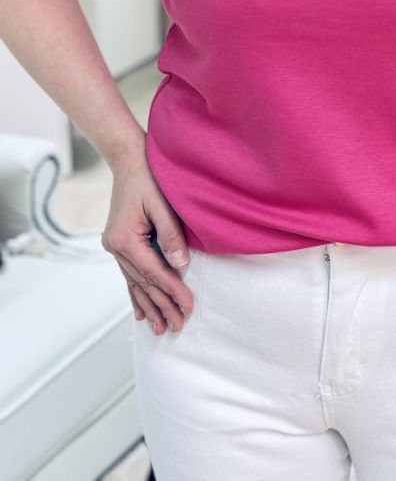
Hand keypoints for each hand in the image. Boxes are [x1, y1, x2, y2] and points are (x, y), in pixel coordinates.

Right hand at [101, 148, 194, 334]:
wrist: (129, 160)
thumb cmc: (148, 177)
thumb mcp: (163, 204)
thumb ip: (171, 234)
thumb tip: (181, 265)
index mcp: (125, 239)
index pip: (154, 273)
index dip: (172, 291)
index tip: (188, 307)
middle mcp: (116, 247)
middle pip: (143, 283)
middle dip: (162, 305)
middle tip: (177, 327)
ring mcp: (115, 246)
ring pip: (135, 283)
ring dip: (149, 305)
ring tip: (160, 328)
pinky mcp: (119, 243)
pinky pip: (129, 274)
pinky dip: (136, 293)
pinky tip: (141, 311)